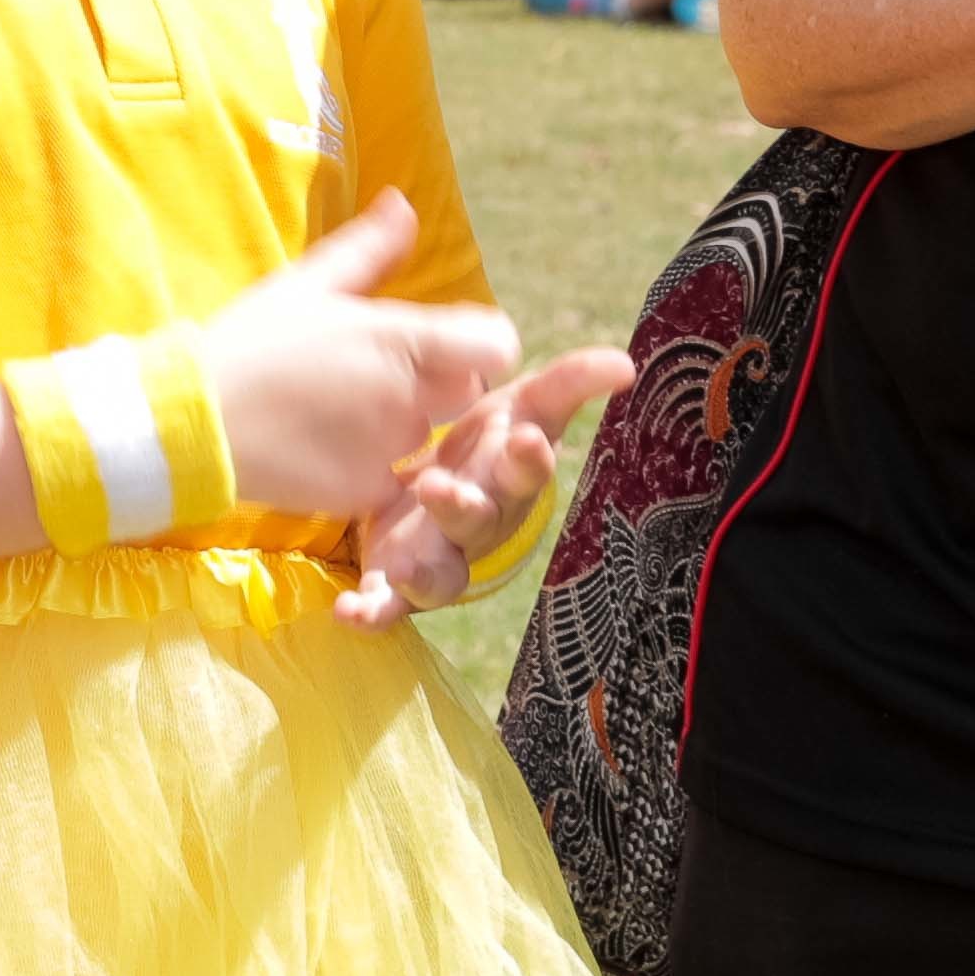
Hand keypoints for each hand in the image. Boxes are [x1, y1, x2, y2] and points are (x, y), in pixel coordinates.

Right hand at [195, 196, 535, 531]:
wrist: (193, 419)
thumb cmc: (249, 342)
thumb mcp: (306, 283)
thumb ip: (369, 247)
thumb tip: (403, 203)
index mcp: (400, 337)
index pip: (496, 346)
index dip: (479, 342)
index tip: (447, 340)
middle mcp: (407, 395)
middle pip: (466, 390)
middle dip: (438, 380)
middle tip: (378, 371)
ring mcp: (388, 449)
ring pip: (427, 434)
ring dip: (403, 421)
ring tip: (342, 409)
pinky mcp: (366, 492)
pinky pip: (396, 479)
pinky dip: (376, 466)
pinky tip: (330, 447)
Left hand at [343, 333, 632, 629]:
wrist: (435, 484)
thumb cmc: (489, 444)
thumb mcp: (523, 404)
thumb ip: (569, 382)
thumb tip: (626, 362)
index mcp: (508, 475)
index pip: (528, 467)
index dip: (531, 459)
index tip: (525, 438)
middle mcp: (480, 521)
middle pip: (480, 521)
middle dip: (464, 508)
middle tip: (437, 486)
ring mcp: (439, 555)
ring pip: (442, 575)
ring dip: (425, 573)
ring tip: (403, 566)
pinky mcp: (397, 578)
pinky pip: (388, 606)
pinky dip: (372, 613)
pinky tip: (349, 612)